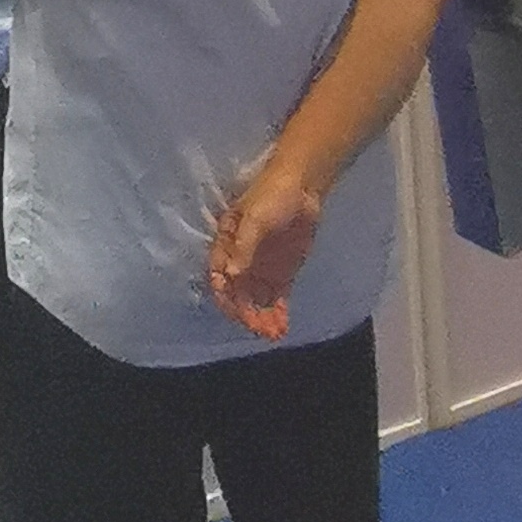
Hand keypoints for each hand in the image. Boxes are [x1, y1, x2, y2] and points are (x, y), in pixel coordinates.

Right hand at [206, 158, 325, 341]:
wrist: (302, 187)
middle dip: (245, 315)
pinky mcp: (280, 275)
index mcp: (227, 246)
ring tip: (274, 334)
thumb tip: (231, 276)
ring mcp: (261, 269)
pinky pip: (275, 300)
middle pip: (237, 295)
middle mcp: (240, 262)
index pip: (220, 278)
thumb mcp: (256, 219)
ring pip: (255, 302)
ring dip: (261, 320)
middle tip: (261, 330)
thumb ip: (244, 247)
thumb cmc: (272, 196)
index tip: (237, 313)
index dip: (226, 297)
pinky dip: (276, 316)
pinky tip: (282, 328)